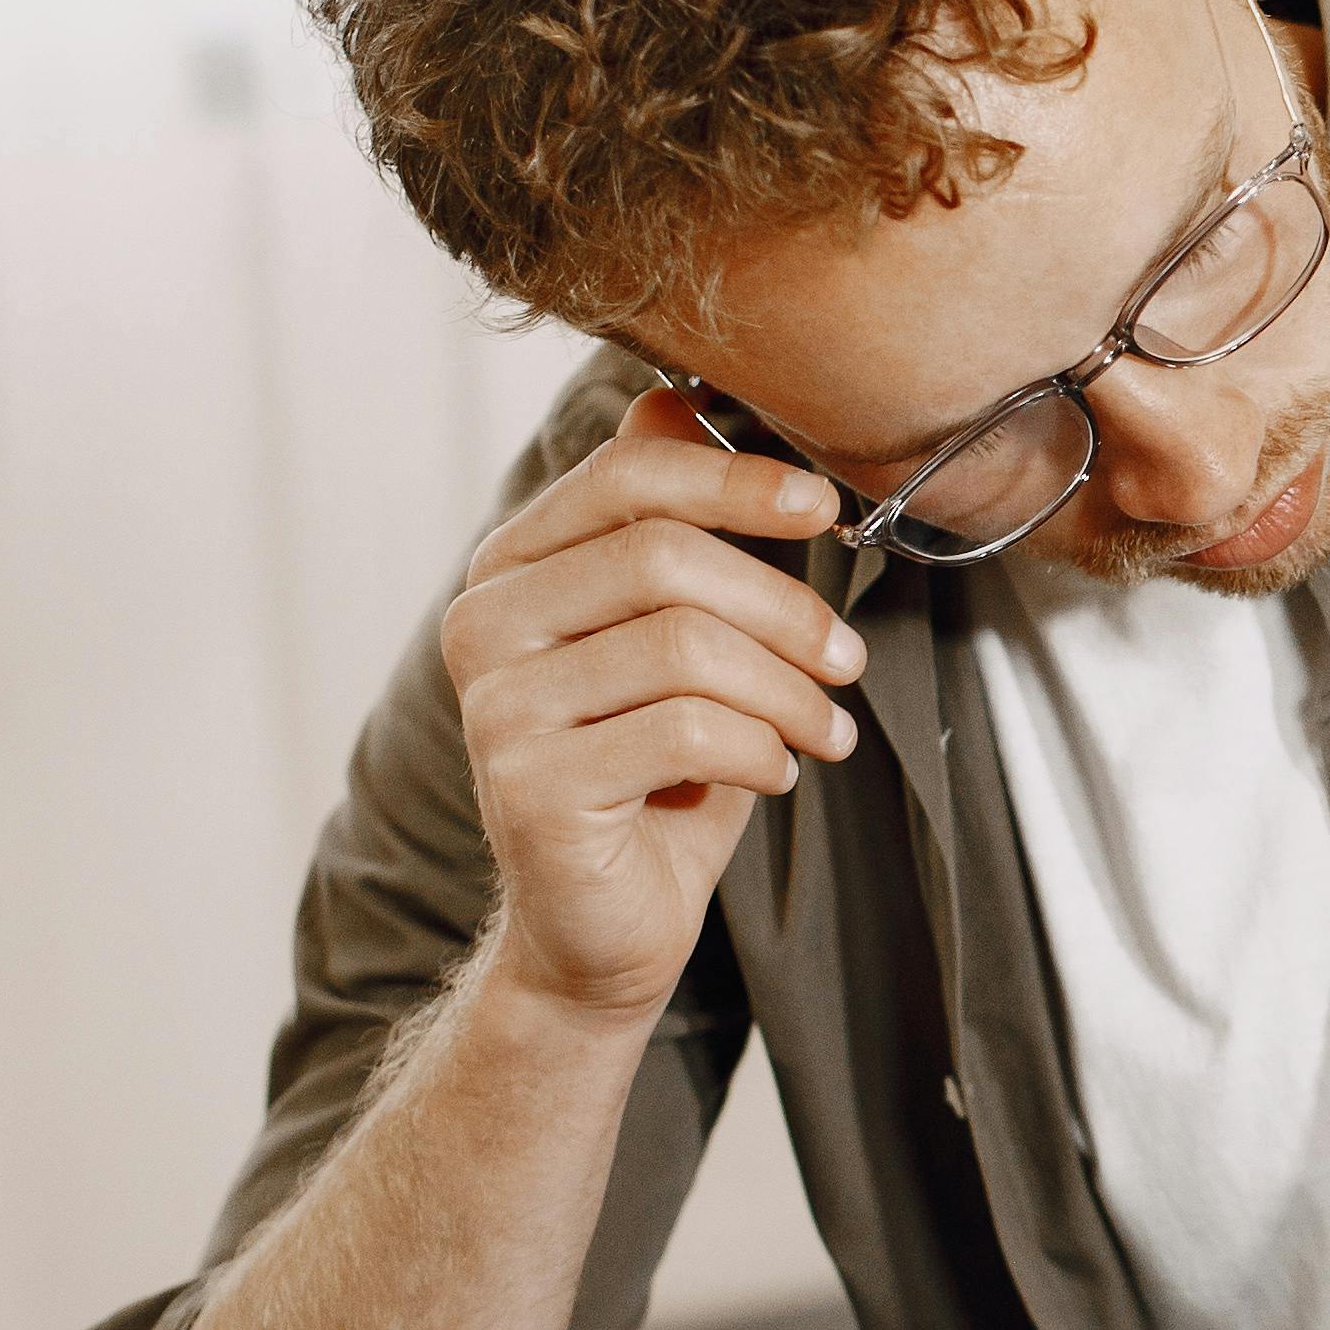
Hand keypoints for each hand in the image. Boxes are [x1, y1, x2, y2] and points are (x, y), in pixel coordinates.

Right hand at [440, 386, 866, 1024]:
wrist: (602, 927)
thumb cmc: (655, 773)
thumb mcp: (676, 637)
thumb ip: (670, 529)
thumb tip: (677, 403)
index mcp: (513, 570)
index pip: (624, 479)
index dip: (734, 480)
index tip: (823, 509)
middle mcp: (483, 624)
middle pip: (664, 558)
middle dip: (784, 607)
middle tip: (847, 659)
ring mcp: (495, 706)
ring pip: (686, 647)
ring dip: (788, 690)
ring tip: (823, 731)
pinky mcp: (528, 786)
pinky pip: (685, 731)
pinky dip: (761, 750)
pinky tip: (775, 774)